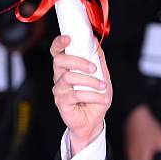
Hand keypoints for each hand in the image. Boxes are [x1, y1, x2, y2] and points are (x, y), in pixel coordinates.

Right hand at [51, 35, 111, 155]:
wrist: (94, 121)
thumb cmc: (95, 97)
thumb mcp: (102, 75)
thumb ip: (98, 58)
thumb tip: (94, 40)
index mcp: (67, 68)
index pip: (57, 51)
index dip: (59, 43)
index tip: (69, 38)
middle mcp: (59, 77)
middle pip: (59, 61)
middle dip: (78, 61)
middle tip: (93, 68)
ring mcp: (59, 90)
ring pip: (68, 77)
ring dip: (90, 81)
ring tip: (103, 87)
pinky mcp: (61, 102)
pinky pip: (76, 94)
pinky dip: (93, 96)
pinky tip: (102, 99)